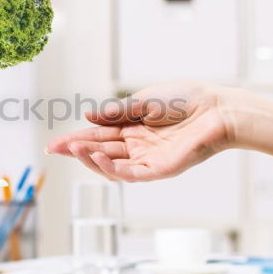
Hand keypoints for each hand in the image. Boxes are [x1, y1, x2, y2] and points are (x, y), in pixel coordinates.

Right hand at [46, 81, 272, 181]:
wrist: (217, 108)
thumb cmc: (187, 99)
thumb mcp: (144, 100)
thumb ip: (117, 111)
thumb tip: (88, 115)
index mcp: (133, 127)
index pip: (98, 135)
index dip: (76, 139)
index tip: (54, 143)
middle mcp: (138, 145)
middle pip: (100, 151)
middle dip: (76, 150)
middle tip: (54, 148)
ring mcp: (148, 159)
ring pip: (112, 166)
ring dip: (90, 159)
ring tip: (74, 149)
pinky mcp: (160, 169)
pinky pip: (131, 174)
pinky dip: (112, 169)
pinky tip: (97, 158)